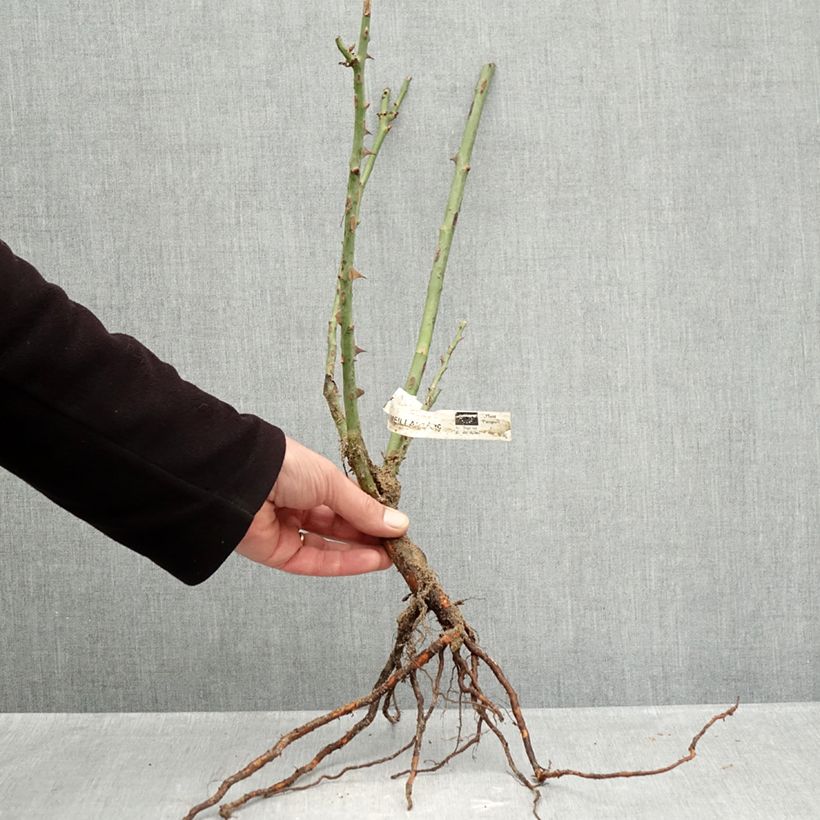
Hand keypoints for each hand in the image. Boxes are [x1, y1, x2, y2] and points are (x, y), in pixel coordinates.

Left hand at [235, 437, 408, 575]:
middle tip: (398, 543)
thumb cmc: (283, 466)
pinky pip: (315, 561)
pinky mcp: (277, 553)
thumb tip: (398, 524)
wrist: (239, 479)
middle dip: (369, 534)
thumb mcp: (331, 482)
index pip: (346, 501)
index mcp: (308, 480)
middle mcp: (297, 504)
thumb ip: (363, 508)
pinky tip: (371, 560)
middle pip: (339, 526)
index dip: (372, 513)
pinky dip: (344, 563)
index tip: (397, 524)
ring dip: (361, 552)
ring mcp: (287, 529)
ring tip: (390, 555)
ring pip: (330, 545)